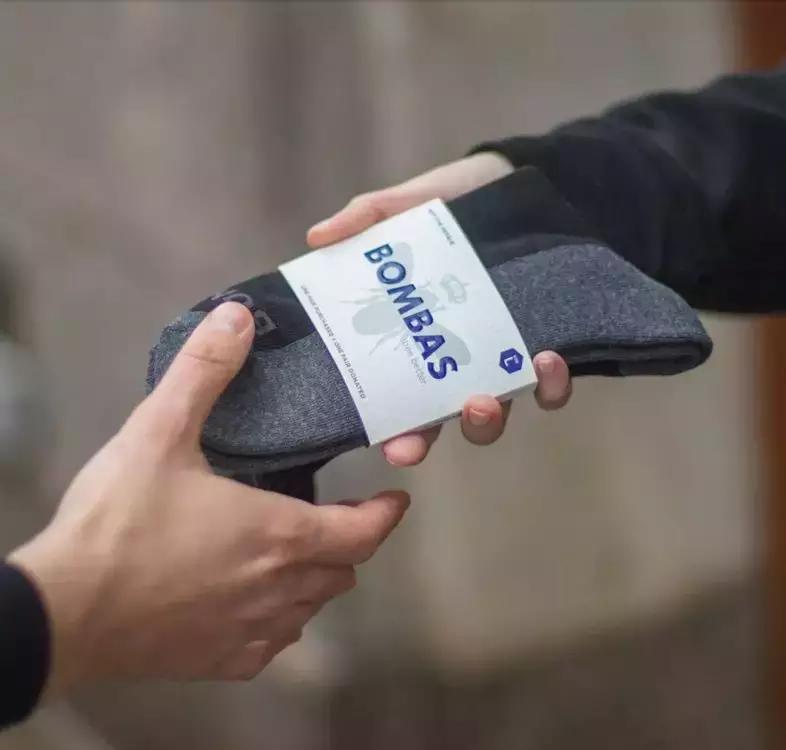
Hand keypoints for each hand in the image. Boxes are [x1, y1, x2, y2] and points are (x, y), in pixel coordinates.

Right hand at [9, 302, 409, 692]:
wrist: (63, 613)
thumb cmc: (118, 523)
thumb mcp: (158, 434)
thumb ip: (203, 372)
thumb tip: (239, 317)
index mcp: (279, 534)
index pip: (363, 532)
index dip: (386, 514)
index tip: (395, 499)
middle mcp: (280, 589)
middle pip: (343, 569)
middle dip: (347, 542)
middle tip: (333, 515)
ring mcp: (252, 632)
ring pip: (312, 607)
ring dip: (315, 579)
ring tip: (294, 552)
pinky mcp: (220, 664)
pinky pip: (274, 644)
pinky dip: (280, 620)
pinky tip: (253, 603)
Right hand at [307, 153, 571, 465]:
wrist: (516, 181)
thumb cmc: (453, 202)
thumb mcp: (404, 207)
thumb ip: (365, 220)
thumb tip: (317, 237)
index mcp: (415, 342)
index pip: (400, 399)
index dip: (394, 431)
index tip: (388, 445)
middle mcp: (455, 362)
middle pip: (438, 419)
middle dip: (430, 437)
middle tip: (417, 439)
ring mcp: (499, 360)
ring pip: (493, 414)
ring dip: (486, 420)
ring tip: (485, 397)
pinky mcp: (543, 348)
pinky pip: (550, 388)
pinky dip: (550, 386)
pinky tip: (544, 360)